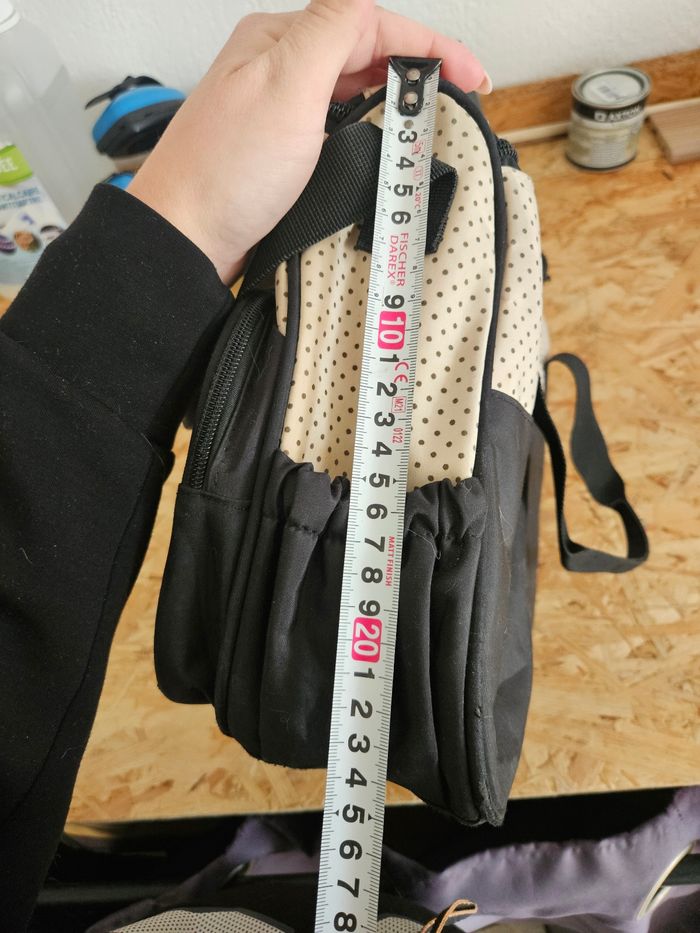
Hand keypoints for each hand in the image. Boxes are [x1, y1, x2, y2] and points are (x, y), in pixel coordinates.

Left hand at [127, 0, 488, 284]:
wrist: (185, 240)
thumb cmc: (225, 174)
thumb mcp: (286, 87)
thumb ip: (332, 33)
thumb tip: (369, 6)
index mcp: (279, 40)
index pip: (369, 23)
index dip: (429, 45)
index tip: (473, 75)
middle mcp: (276, 68)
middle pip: (363, 51)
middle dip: (416, 68)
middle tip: (459, 98)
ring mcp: (277, 111)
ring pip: (351, 88)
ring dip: (394, 97)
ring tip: (430, 120)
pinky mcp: (279, 152)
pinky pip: (335, 126)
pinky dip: (367, 129)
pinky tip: (380, 146)